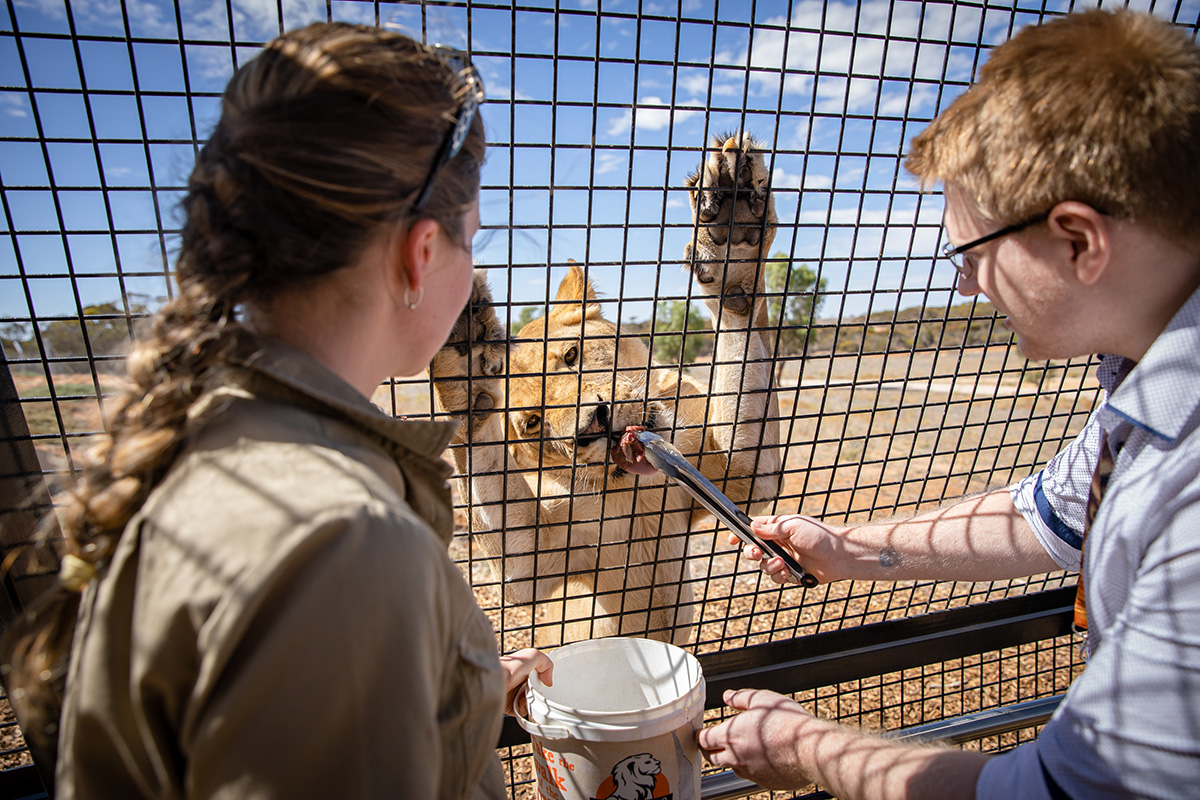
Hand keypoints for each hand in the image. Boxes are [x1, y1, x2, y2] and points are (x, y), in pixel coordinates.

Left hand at [499, 648, 552, 716]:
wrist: (492, 684)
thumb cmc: (508, 668)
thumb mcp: (532, 656)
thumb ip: (545, 662)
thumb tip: (549, 681)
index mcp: (522, 668)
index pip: (537, 675)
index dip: (543, 680)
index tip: (547, 683)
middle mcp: (517, 681)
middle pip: (536, 690)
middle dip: (539, 693)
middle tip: (537, 692)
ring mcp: (514, 694)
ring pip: (531, 701)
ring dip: (532, 701)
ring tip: (527, 697)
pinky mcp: (509, 705)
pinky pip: (522, 711)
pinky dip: (524, 709)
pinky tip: (521, 703)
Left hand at [697, 688, 821, 790]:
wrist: (810, 750)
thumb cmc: (788, 723)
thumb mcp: (762, 699)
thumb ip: (741, 698)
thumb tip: (728, 696)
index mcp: (730, 736)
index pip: (703, 740)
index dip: (699, 735)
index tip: (699, 733)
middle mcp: (736, 758)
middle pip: (712, 758)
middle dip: (708, 750)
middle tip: (710, 743)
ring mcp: (750, 772)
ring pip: (731, 767)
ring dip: (728, 759)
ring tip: (735, 749)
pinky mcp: (765, 782)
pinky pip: (750, 774)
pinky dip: (750, 766)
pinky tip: (759, 757)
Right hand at [730, 514, 846, 584]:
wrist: (838, 556)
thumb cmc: (819, 536)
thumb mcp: (793, 526)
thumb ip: (771, 528)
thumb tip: (752, 527)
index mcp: (777, 528)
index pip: (753, 530)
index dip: (741, 534)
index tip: (732, 539)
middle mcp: (778, 544)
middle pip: (753, 549)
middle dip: (751, 553)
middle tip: (757, 554)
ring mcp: (782, 559)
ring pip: (763, 566)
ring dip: (768, 566)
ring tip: (781, 563)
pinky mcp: (789, 573)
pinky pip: (775, 577)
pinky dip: (778, 575)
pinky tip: (786, 572)